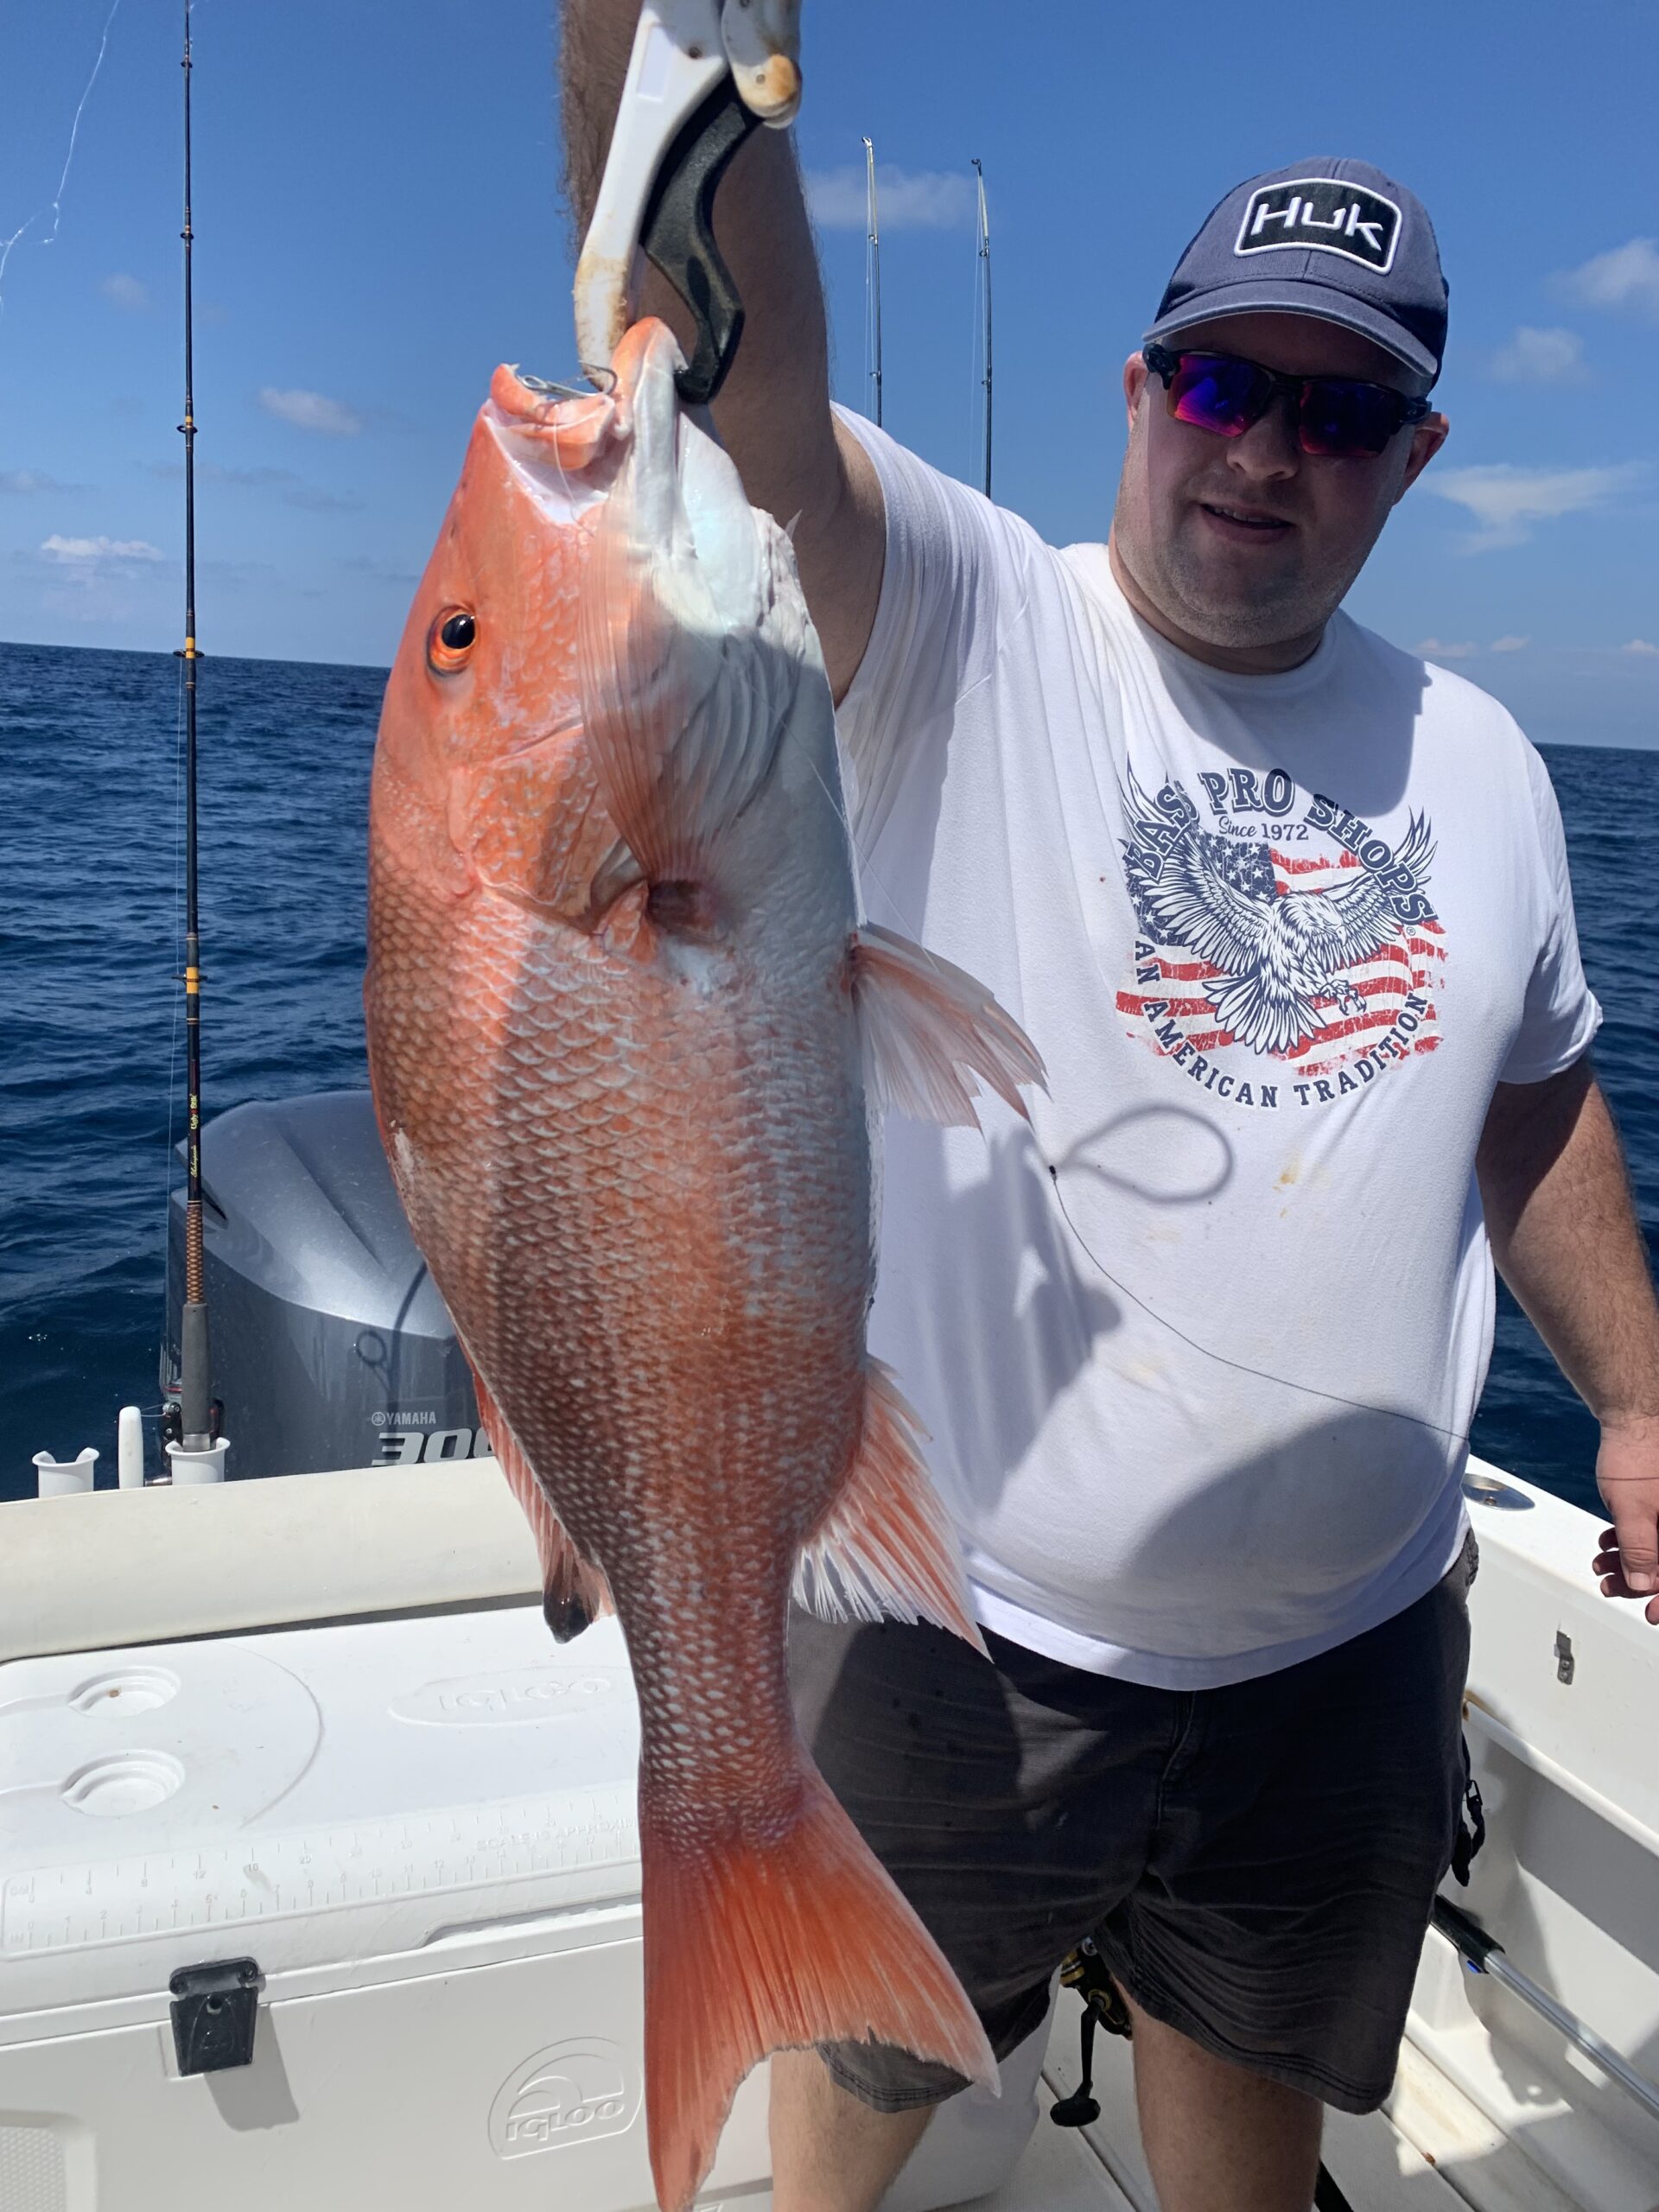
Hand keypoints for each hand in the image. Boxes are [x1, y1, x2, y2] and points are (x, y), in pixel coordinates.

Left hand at [1593, 1418, 1658, 1624]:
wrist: (1633, 1413)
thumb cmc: (1639, 1453)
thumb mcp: (1635, 1511)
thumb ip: (1641, 1551)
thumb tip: (1642, 1584)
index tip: (1650, 1612)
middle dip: (1641, 1579)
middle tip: (1612, 1587)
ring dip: (1631, 1561)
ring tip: (1601, 1564)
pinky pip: (1655, 1529)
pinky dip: (1632, 1539)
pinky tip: (1607, 1541)